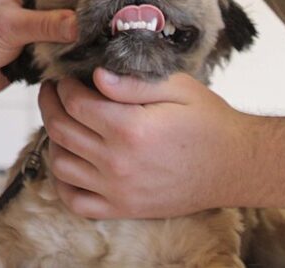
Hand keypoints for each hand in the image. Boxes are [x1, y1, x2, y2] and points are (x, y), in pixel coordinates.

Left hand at [38, 70, 249, 218]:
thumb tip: (96, 76)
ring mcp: (118, 189)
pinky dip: (62, 183)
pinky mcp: (123, 208)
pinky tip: (68, 162)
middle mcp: (118, 161)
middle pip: (60, 130)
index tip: (65, 78)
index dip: (63, 86)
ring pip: (61, 164)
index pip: (74, 103)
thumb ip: (132, 83)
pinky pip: (76, 201)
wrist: (235, 165)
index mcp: (129, 127)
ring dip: (53, 140)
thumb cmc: (208, 122)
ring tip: (61, 122)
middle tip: (52, 92)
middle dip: (49, 105)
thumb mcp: (177, 88)